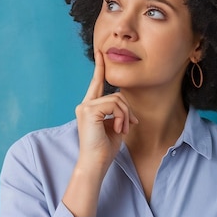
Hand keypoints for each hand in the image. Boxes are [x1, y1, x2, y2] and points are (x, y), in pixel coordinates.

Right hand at [75, 51, 138, 173]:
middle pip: (115, 95)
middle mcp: (85, 105)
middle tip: (131, 124)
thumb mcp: (115, 127)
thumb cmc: (104, 150)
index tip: (101, 52)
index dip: (100, 67)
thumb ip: (117, 113)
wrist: (95, 164)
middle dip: (127, 109)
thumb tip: (125, 106)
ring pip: (117, 100)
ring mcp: (85, 107)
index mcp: (90, 107)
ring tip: (124, 130)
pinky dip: (122, 117)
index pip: (97, 83)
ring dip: (126, 116)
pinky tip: (119, 129)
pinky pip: (114, 105)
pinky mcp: (89, 111)